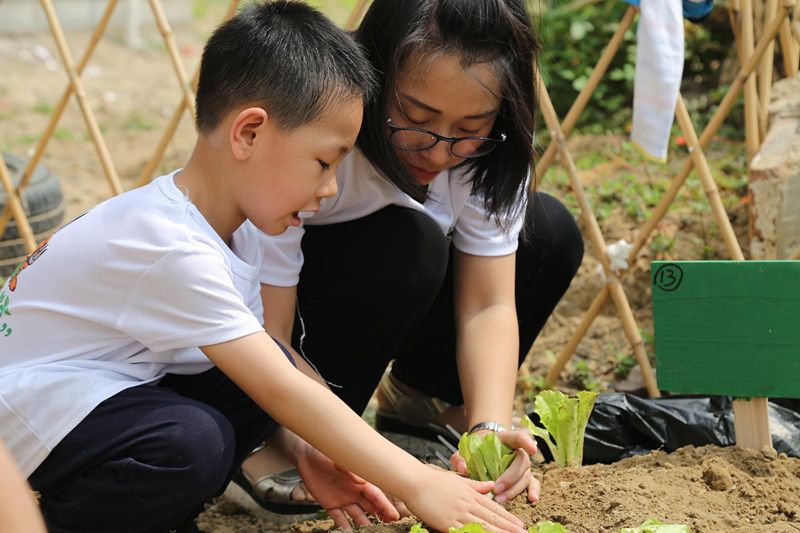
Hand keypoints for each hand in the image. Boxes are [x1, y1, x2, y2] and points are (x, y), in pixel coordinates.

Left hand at [295, 445, 399, 528]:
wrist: (306, 456)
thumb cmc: (325, 452)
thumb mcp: (338, 459)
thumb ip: (350, 469)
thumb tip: (362, 480)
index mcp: (359, 480)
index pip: (376, 495)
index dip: (385, 506)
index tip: (394, 516)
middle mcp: (354, 491)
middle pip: (370, 507)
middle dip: (381, 516)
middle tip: (390, 526)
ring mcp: (343, 499)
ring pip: (357, 515)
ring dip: (365, 524)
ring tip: (372, 532)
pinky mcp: (330, 504)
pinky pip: (339, 518)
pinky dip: (344, 527)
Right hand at [402, 465, 525, 532]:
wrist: (415, 481)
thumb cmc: (434, 479)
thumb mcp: (458, 479)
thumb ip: (475, 484)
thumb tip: (491, 485)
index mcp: (470, 493)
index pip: (493, 507)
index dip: (507, 517)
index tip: (520, 524)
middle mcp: (467, 504)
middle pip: (492, 518)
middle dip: (509, 527)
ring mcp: (458, 513)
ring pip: (482, 526)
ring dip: (498, 532)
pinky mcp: (447, 523)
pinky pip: (464, 532)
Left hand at [451, 429, 539, 503]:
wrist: (482, 453)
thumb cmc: (475, 451)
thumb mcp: (464, 451)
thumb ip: (460, 457)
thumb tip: (463, 469)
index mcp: (505, 439)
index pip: (518, 437)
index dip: (526, 441)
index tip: (532, 449)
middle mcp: (518, 451)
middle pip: (521, 462)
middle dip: (510, 477)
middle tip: (496, 489)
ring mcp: (523, 465)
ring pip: (526, 476)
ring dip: (514, 489)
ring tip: (500, 499)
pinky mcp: (525, 477)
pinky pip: (534, 484)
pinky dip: (534, 491)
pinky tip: (532, 500)